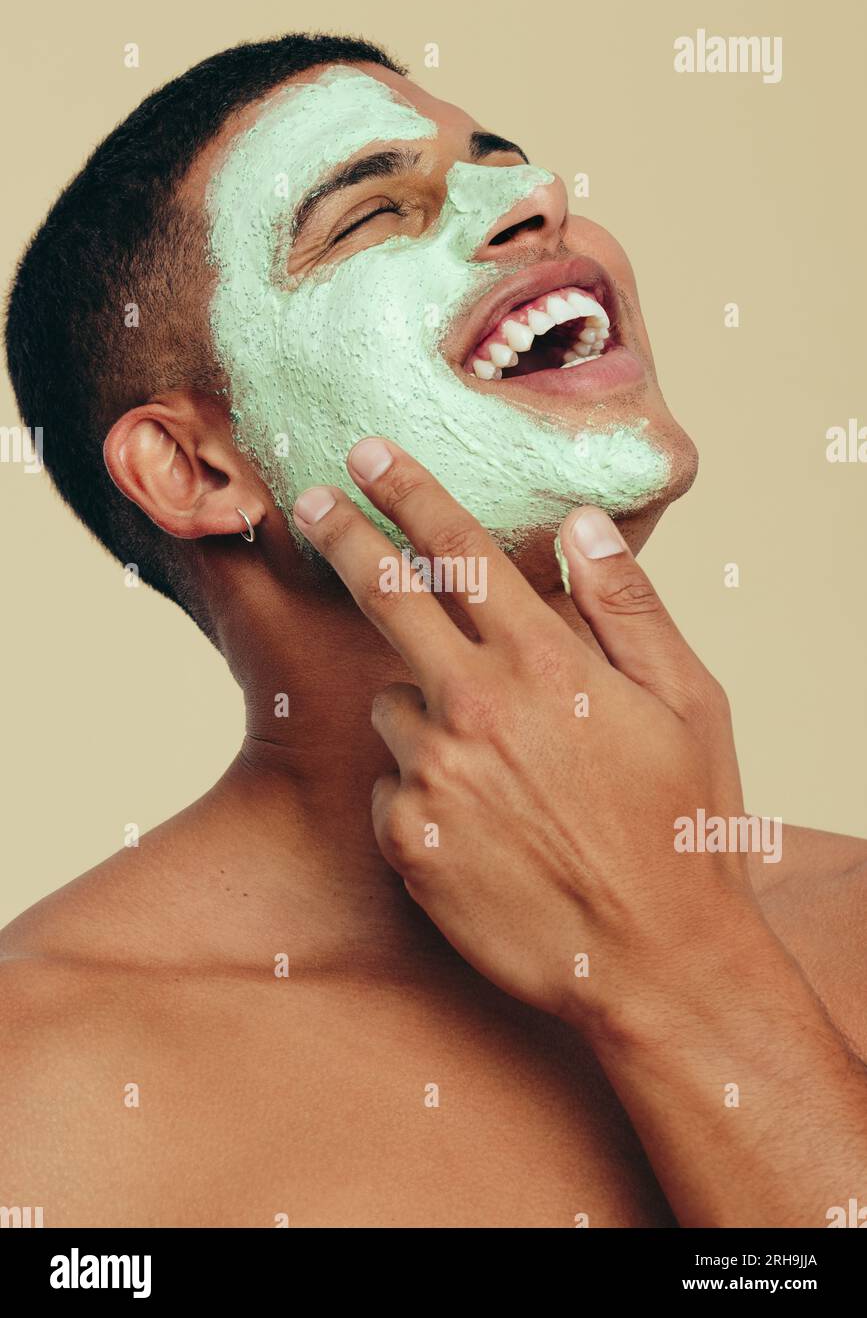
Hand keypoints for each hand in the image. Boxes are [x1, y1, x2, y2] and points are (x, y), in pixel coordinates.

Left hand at [292, 437, 757, 1033]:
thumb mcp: (687, 704)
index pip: (461, 553)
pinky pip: (391, 784)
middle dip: (345, 537)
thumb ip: (627, 605)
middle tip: (315, 502)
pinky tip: (481, 823)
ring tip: (497, 767)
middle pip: (385, 597)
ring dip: (423, 709)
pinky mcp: (406, 841)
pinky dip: (421, 788)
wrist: (654, 961)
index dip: (409, 493)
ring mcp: (432, 777)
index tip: (370, 453)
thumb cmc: (682, 826)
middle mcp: (475, 709)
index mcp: (546, 664)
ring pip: (392, 703)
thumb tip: (581, 525)